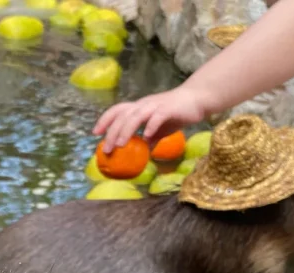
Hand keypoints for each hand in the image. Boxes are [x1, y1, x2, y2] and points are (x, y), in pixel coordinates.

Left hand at [93, 86, 207, 152]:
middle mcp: (144, 104)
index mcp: (139, 107)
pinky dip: (150, 126)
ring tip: (120, 144)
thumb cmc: (177, 113)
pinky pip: (157, 117)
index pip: (117, 110)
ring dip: (126, 130)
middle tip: (106, 148)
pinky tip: (146, 138)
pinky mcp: (168, 109)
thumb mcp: (161, 128)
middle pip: (123, 116)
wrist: (197, 99)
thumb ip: (151, 138)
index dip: (105, 120)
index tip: (95, 133)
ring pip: (136, 115)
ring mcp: (155, 106)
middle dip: (112, 132)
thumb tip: (145, 152)